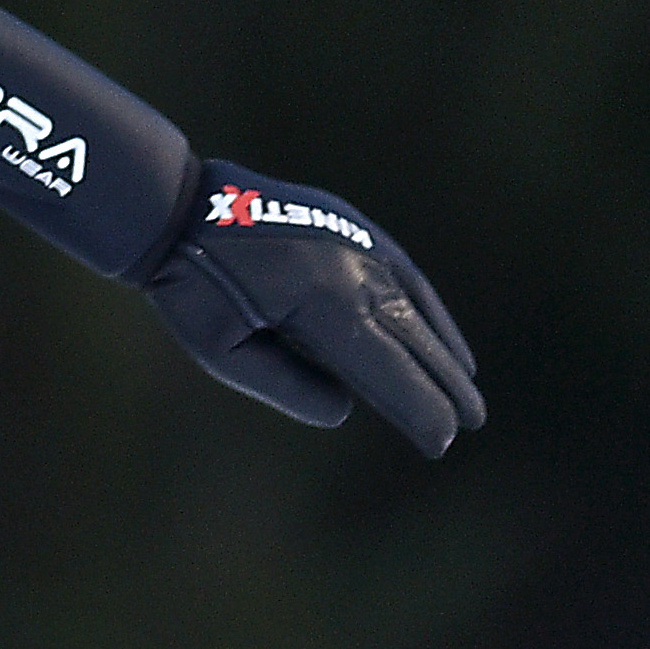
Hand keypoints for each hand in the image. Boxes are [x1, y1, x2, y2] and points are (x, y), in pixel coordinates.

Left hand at [143, 164, 484, 456]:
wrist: (177, 206)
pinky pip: (403, 272)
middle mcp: (354, 269)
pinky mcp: (352, 226)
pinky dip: (424, 304)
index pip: (385, 369)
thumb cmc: (189, 285)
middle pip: (411, 339)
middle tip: (472, 422)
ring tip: (466, 382)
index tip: (441, 442)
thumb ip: (286, 385)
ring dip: (442, 345)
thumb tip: (345, 409)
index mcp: (323, 303)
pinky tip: (433, 326)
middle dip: (443, 384)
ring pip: (414, 304)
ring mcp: (357, 241)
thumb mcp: (221, 349)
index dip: (417, 408)